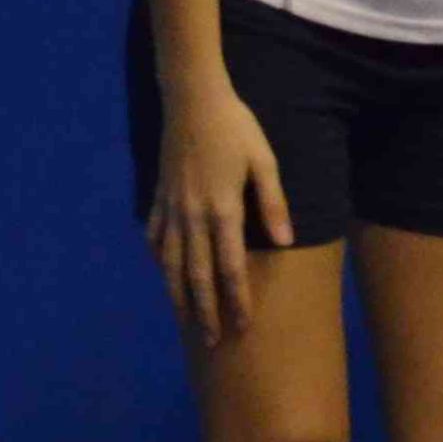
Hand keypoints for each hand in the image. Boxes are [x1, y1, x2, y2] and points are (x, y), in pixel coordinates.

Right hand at [144, 79, 295, 344]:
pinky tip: (164, 273)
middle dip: (206, 310)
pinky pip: (156, 236)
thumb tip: (285, 243)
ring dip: (178, 294)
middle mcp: (192, 216)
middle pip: (197, 274)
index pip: (231, 267)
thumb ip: (274, 204)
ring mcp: (171, 207)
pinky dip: (159, 259)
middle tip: (212, 341)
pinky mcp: (159, 196)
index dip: (237, 299)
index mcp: (222, 210)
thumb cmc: (236, 128)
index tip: (243, 326)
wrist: (191, 100)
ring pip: (171, 262)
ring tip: (186, 320)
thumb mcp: (265, 162)